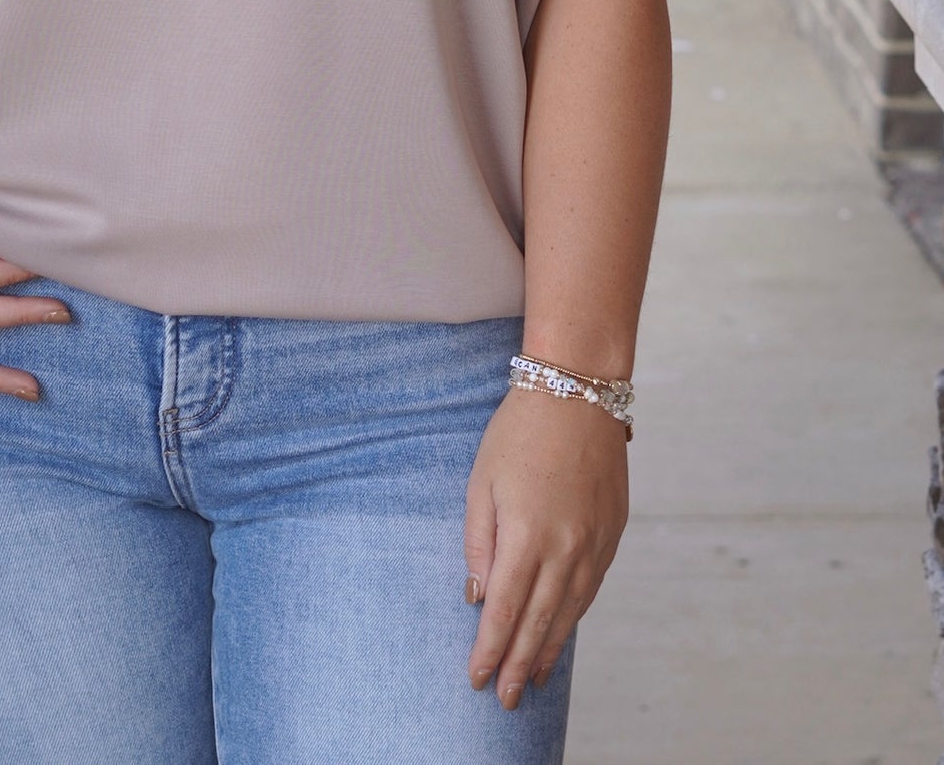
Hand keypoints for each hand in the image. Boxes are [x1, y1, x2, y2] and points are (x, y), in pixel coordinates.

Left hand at [463, 383, 628, 707]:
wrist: (577, 391)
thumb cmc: (519, 431)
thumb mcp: (481, 482)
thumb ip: (478, 542)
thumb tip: (477, 595)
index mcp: (526, 535)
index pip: (503, 610)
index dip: (490, 649)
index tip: (478, 678)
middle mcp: (565, 547)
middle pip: (538, 622)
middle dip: (519, 665)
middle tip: (506, 700)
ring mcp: (594, 543)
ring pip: (570, 613)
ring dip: (549, 649)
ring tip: (534, 678)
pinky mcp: (613, 532)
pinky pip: (591, 588)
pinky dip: (574, 616)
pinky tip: (561, 631)